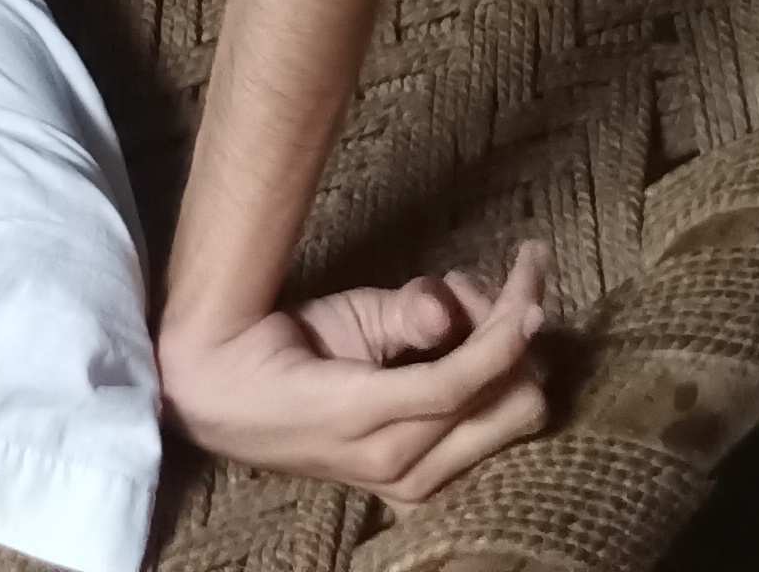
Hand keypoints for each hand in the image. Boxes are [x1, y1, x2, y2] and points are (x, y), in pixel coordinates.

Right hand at [155, 243, 553, 504]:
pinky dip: (496, 388)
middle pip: (509, 405)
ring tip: (460, 312)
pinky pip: (491, 438)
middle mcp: (398, 467)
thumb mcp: (340, 317)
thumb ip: (400, 314)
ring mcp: (413, 487)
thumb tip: (445, 310)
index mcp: (364, 420)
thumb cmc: (283, 348)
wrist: (229, 405)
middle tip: (473, 285)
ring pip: (512, 424)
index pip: (460, 380)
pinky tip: (467, 348)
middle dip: (508, 334)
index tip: (529, 268)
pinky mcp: (422, 490)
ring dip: (506, 360)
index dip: (504, 326)